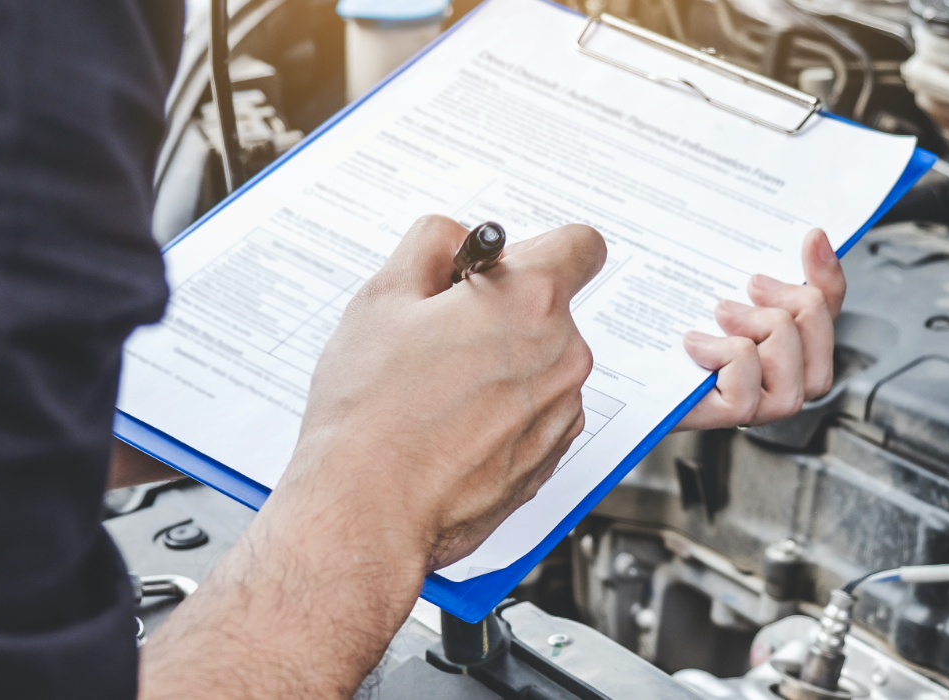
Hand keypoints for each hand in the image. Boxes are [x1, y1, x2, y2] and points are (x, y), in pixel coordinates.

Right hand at [141, 216, 604, 698]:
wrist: (368, 509)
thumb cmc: (370, 412)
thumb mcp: (383, 297)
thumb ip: (432, 243)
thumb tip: (456, 236)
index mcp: (531, 302)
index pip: (580, 244)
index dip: (538, 248)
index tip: (504, 265)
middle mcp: (563, 355)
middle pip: (550, 309)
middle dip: (504, 312)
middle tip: (440, 334)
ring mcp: (562, 411)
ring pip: (541, 364)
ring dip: (502, 366)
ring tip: (436, 390)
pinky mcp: (551, 456)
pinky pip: (537, 413)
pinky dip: (504, 413)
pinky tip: (452, 427)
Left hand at [675, 229, 845, 430]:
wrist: (616, 370)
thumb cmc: (665, 332)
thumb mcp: (713, 286)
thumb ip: (762, 271)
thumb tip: (814, 236)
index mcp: (785, 343)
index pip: (828, 305)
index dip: (827, 271)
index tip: (811, 237)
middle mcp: (783, 375)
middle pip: (818, 326)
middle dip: (790, 299)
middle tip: (749, 289)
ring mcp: (762, 401)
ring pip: (789, 349)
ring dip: (756, 325)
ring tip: (721, 316)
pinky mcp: (733, 412)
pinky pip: (749, 375)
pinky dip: (723, 352)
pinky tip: (696, 345)